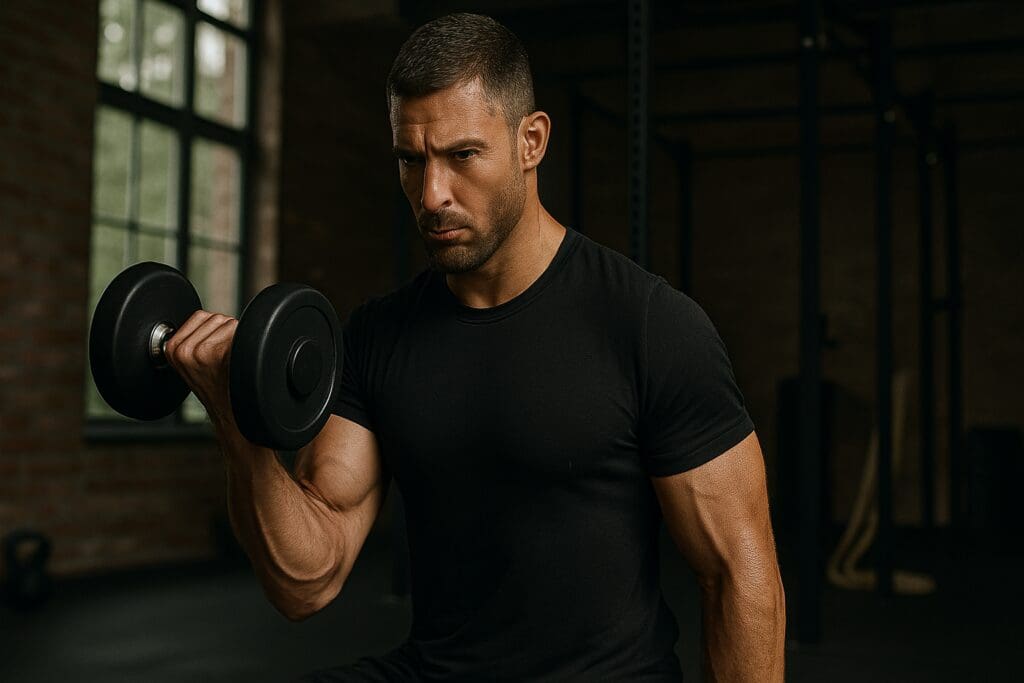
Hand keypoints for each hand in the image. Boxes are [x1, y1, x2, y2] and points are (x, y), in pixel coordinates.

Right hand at [163, 310, 237, 427]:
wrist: (227, 412)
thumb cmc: (214, 387)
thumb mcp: (190, 364)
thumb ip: (192, 340)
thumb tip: (207, 319)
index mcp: (172, 349)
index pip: (199, 317)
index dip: (213, 330)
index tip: (214, 350)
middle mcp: (183, 350)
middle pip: (216, 318)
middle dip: (224, 333)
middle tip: (224, 357)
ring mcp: (201, 351)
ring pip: (228, 323)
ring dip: (235, 337)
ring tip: (230, 360)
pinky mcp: (218, 353)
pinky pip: (238, 333)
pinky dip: (244, 344)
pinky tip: (237, 361)